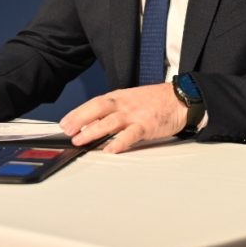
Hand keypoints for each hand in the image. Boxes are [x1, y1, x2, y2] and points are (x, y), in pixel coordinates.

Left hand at [60, 83, 186, 152]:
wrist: (180, 98)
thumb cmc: (156, 101)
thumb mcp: (131, 100)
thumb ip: (113, 111)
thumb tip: (93, 123)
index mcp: (119, 97)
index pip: (94, 103)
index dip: (78, 112)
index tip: (64, 122)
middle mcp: (124, 104)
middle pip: (98, 109)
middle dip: (80, 119)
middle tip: (67, 131)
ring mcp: (135, 114)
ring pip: (110, 121)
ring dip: (93, 131)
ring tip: (80, 141)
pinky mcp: (147, 125)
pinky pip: (131, 134)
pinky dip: (119, 142)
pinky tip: (110, 149)